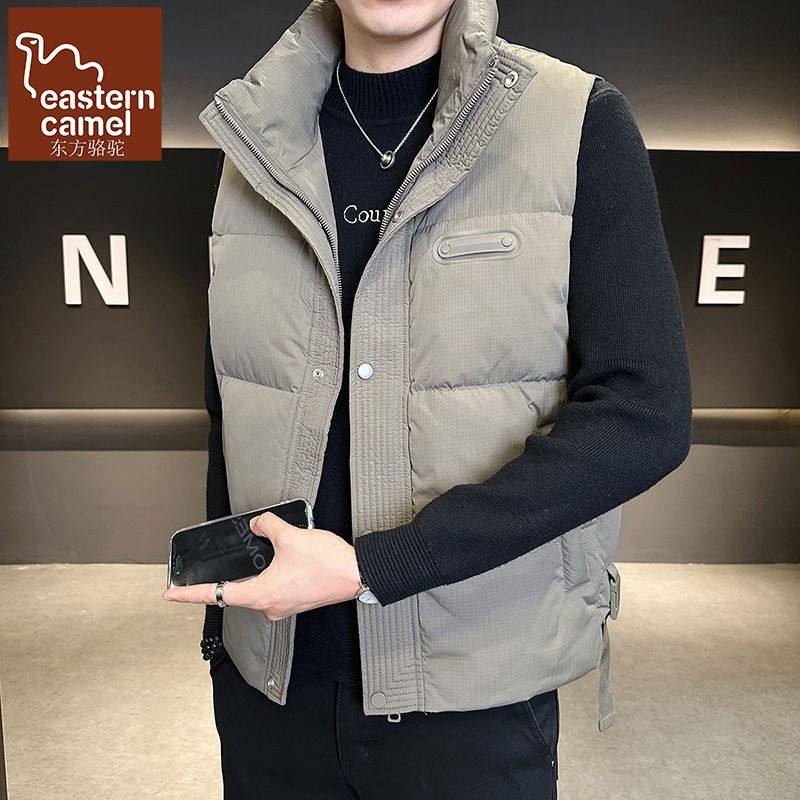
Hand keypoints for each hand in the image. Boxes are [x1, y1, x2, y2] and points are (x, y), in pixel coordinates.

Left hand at [162, 512, 362, 619]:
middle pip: (236, 593)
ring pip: (256, 590)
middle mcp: (269, 606)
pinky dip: (268, 576)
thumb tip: (259, 523)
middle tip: (207, 572)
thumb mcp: (291, 536)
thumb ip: (268, 526)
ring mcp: (284, 606)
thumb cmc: (328, 563)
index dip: (189, 594)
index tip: (171, 593)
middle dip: (224, 579)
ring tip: (257, 557)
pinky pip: (273, 590)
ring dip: (252, 575)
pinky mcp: (296, 602)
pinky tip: (277, 562)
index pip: (216, 594)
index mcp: (261, 594)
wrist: (358, 574)